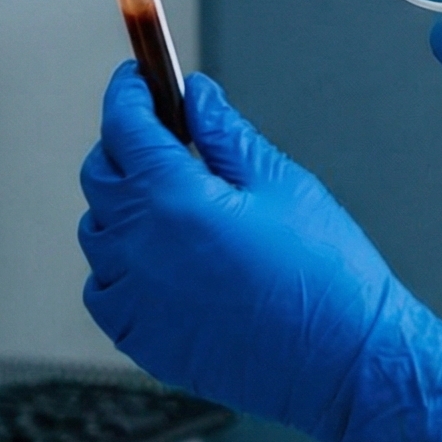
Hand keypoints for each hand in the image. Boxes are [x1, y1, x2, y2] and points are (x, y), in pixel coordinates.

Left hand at [79, 62, 441, 441]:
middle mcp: (138, 248)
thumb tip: (196, 95)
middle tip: (164, 136)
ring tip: (173, 203)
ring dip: (122, 205)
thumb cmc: (325, 274)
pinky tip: (163, 259)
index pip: (123, 126)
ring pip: (98, 231)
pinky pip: (104, 286)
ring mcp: (132, 298)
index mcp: (173, 199)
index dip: (127, 92)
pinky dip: (120, 264)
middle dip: (124, 144)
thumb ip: (225, 134)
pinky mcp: (138, 338)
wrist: (343, 362)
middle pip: (101, 175)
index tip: (138, 79)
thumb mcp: (281, 183)